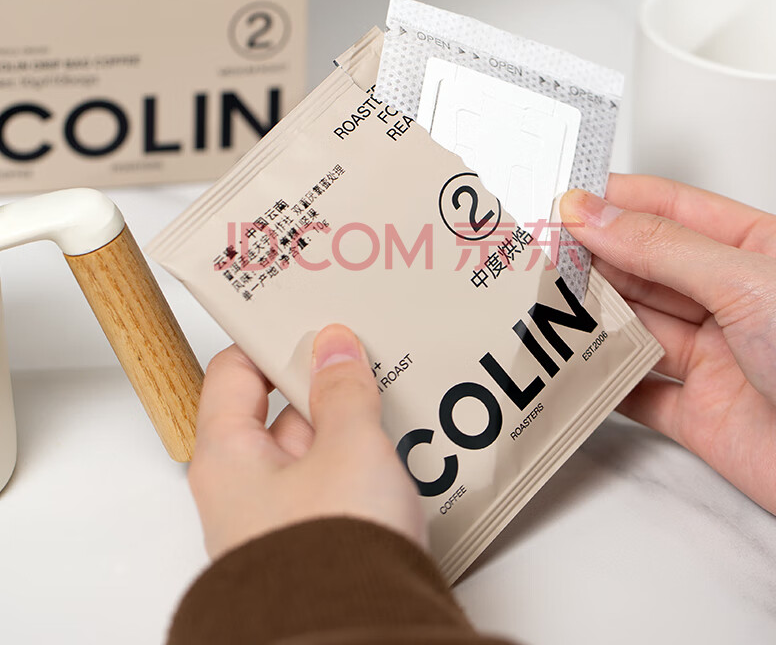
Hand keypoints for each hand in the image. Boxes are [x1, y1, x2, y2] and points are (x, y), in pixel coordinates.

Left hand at [189, 324, 424, 559]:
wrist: (355, 640)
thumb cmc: (330, 552)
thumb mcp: (347, 446)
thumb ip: (342, 389)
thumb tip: (335, 344)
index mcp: (228, 456)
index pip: (233, 373)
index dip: (269, 339)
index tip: (307, 315)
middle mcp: (245, 485)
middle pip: (276, 408)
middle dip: (320, 377)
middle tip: (359, 346)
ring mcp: (281, 513)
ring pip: (312, 444)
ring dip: (346, 418)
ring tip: (386, 385)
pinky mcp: (317, 535)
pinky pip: (334, 477)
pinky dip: (359, 454)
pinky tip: (395, 439)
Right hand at [561, 175, 775, 526]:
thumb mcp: (751, 283)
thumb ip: (664, 248)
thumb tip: (597, 214)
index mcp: (759, 253)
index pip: (672, 211)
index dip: (615, 202)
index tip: (562, 200)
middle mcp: (732, 302)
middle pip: (645, 269)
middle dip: (593, 259)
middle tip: (540, 253)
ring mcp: (714, 359)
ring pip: (634, 327)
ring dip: (591, 318)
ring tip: (546, 302)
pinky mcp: (698, 415)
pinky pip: (634, 392)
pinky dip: (600, 382)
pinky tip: (573, 366)